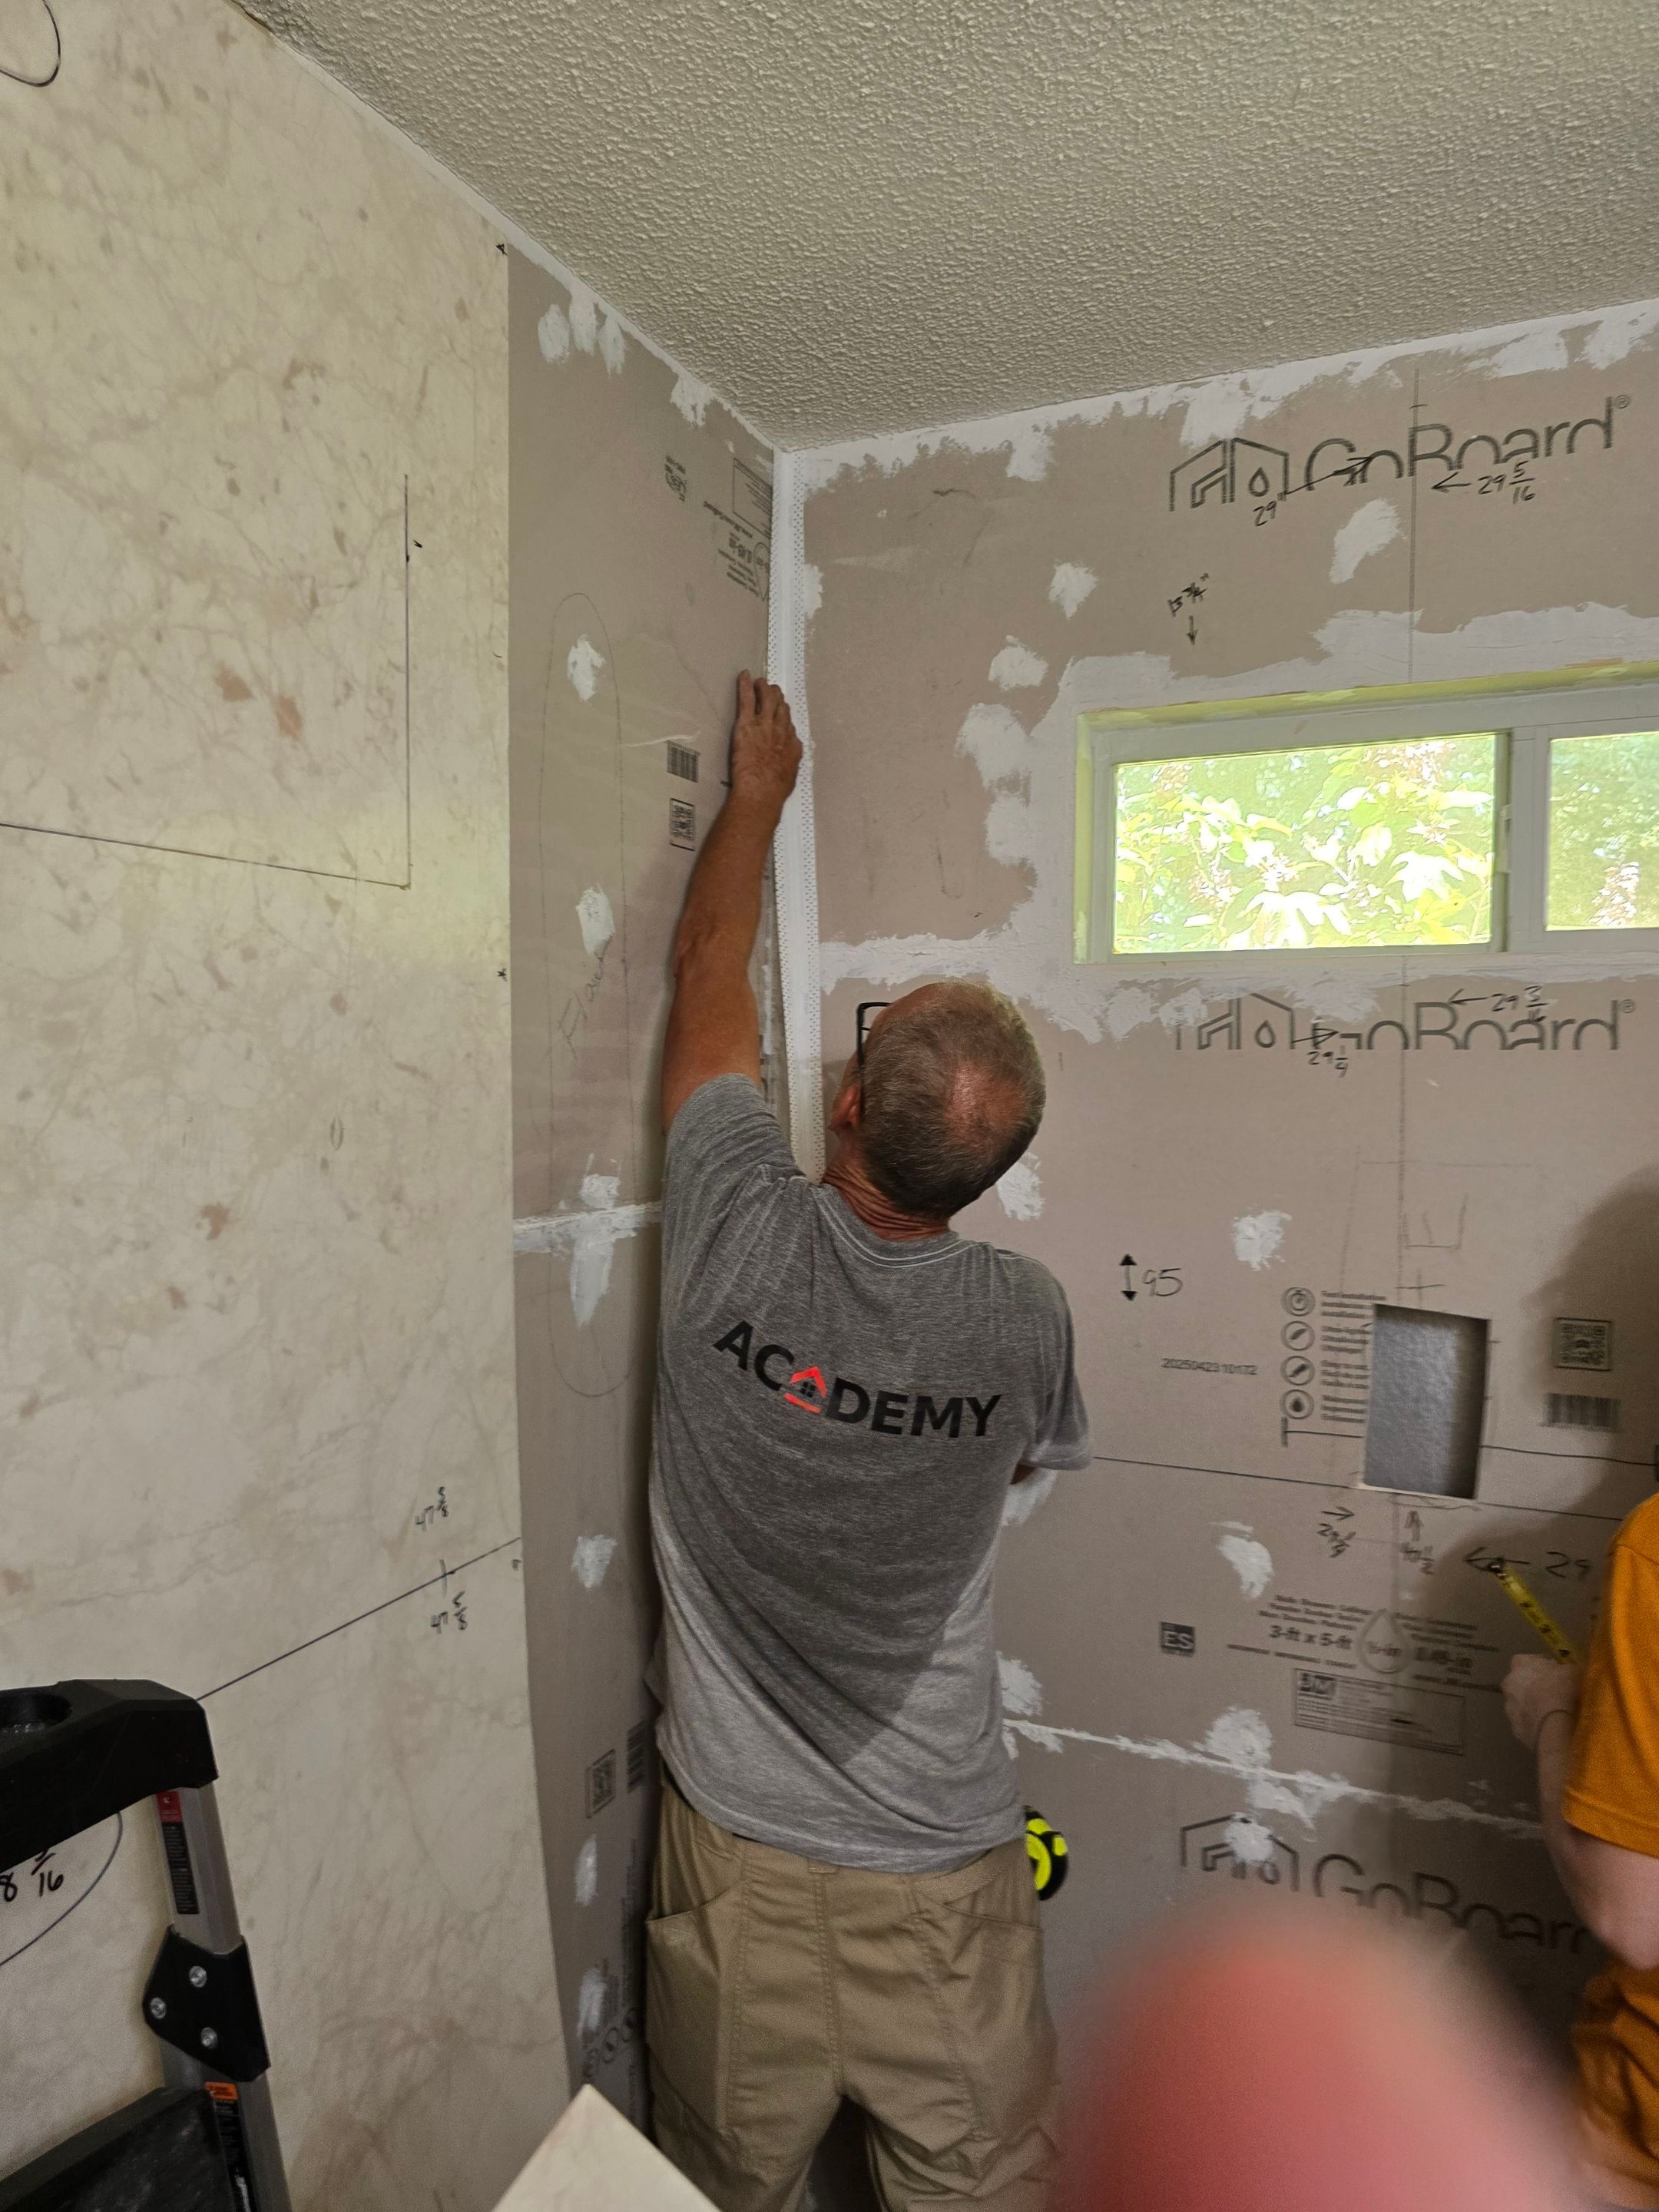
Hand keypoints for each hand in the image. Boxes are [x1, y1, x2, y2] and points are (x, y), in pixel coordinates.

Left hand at [729, 672, 800, 819]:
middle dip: (777, 697)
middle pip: (781, 708)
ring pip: (767, 699)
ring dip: (764, 688)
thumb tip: (786, 765)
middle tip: (773, 691)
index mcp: (791, 745)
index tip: (782, 713)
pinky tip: (744, 676)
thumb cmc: (774, 791)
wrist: (762, 790)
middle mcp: (781, 731)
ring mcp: (764, 725)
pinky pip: (747, 700)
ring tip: (760, 682)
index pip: (790, 725)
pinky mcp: (747, 724)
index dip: (785, 716)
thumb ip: (788, 766)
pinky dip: (746, 686)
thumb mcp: (789, 778)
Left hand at [1502, 1653, 1579, 1751]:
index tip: (1554, 1672)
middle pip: (1520, 1683)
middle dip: (1534, 1687)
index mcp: (1520, 1665)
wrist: (1554, 1726)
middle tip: (1554, 1693)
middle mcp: (1509, 1685)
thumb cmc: (1564, 1691)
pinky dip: (1536, 1726)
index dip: (1540, 1666)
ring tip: (1554, 1714)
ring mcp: (1510, 1709)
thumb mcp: (1574, 1671)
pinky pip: (1526, 1725)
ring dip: (1533, 1707)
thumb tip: (1569, 1672)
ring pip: (1521, 1705)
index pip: (1525, 1660)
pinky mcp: (1516, 1731)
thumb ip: (1566, 1669)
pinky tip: (1551, 1729)